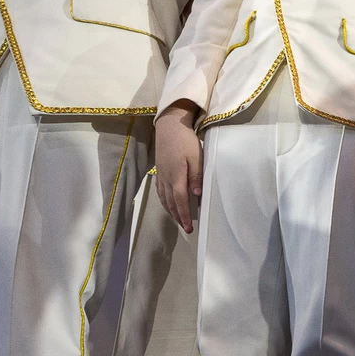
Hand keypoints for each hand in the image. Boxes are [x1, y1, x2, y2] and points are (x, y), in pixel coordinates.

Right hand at [153, 104, 203, 233]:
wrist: (168, 127)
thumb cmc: (185, 141)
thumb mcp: (196, 157)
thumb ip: (196, 176)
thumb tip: (196, 195)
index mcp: (176, 176)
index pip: (180, 201)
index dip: (184, 215)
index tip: (189, 228)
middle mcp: (166, 178)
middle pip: (170, 202)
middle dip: (178, 217)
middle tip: (186, 228)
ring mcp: (161, 175)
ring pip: (164, 198)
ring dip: (171, 211)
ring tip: (178, 220)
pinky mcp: (159, 171)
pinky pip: (160, 191)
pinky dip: (164, 201)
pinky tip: (168, 204)